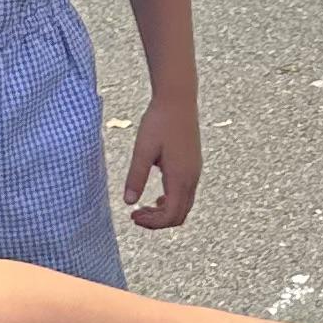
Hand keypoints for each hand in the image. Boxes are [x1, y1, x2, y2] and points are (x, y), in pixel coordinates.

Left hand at [125, 94, 201, 228]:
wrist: (178, 100)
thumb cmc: (159, 122)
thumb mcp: (143, 150)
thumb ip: (136, 177)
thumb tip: (128, 202)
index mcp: (180, 177)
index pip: (170, 215)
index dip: (152, 223)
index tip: (132, 215)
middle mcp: (191, 178)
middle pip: (179, 216)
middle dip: (158, 222)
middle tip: (135, 215)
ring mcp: (194, 173)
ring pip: (184, 207)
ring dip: (164, 213)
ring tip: (143, 208)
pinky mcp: (193, 167)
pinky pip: (186, 195)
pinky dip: (171, 203)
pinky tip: (156, 198)